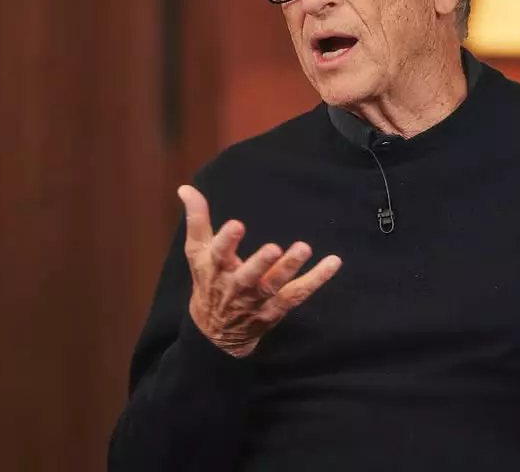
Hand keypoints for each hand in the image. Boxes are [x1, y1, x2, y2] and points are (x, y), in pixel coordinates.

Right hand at [179, 185, 341, 357]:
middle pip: (247, 276)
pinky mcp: (275, 310)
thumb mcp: (197, 252)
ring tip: (304, 248)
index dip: (226, 241)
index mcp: (214, 269)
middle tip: (274, 248)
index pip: (217, 254)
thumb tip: (186, 188)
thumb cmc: (208, 281)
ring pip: (274, 286)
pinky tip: (333, 262)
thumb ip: (196, 219)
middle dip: (260, 263)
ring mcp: (256, 301)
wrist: (214, 332)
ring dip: (289, 268)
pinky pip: (298, 294)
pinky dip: (316, 280)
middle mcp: (235, 287)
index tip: (237, 225)